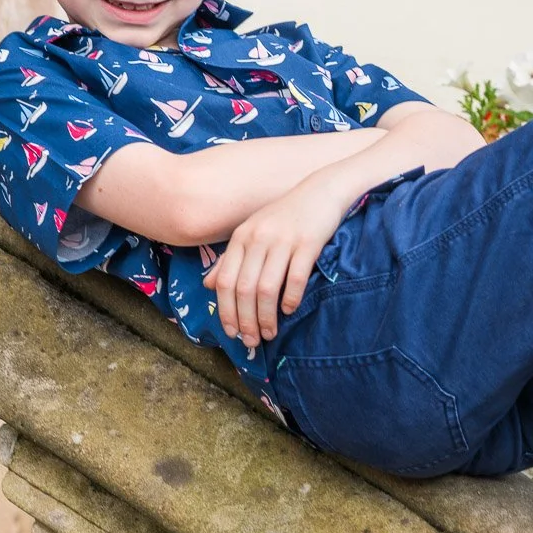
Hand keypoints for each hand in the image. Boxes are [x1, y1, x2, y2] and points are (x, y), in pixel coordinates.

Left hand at [203, 179, 348, 351]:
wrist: (322, 190)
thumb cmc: (287, 215)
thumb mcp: (253, 232)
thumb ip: (231, 258)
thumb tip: (209, 285)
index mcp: (241, 237)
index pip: (225, 282)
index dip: (226, 311)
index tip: (232, 333)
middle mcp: (258, 238)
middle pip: (244, 289)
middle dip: (246, 320)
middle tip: (252, 341)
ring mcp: (283, 240)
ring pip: (266, 287)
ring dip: (266, 316)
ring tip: (270, 333)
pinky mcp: (309, 242)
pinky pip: (296, 276)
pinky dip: (291, 297)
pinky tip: (290, 310)